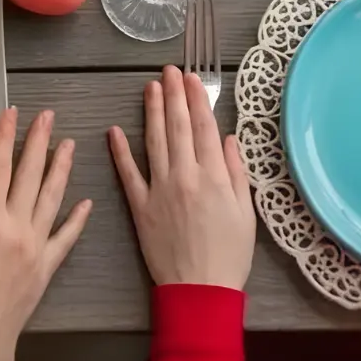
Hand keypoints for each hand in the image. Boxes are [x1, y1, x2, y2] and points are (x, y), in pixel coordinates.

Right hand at [0, 108, 91, 360]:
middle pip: (29, 176)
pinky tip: (86, 203)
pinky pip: (66, 238)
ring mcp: (35, 246)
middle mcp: (16, 228)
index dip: (5, 138)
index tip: (12, 115)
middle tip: (47, 117)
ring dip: (61, 169)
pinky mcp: (46, 266)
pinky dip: (77, 219)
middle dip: (38, 142)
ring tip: (69, 144)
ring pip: (52, 198)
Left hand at [108, 66, 254, 288]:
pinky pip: (128, 173)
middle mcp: (184, 176)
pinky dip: (120, 151)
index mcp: (213, 177)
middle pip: (178, 128)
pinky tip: (114, 131)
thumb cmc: (229, 254)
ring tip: (149, 87)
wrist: (200, 289)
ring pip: (154, 142)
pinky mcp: (140, 206)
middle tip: (168, 71)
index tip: (192, 78)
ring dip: (152, 112)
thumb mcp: (245, 213)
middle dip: (173, 95)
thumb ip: (236, 172)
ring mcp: (159, 189)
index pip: (204, 128)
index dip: (197, 100)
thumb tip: (228, 139)